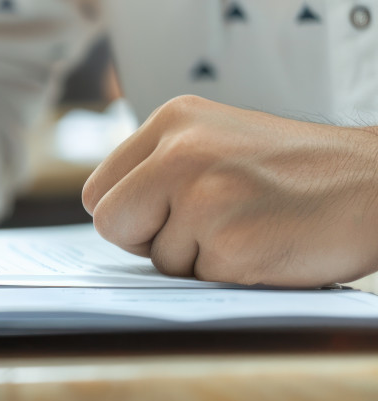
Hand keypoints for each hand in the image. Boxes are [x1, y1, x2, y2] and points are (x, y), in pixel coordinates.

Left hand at [83, 95, 377, 285]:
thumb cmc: (301, 173)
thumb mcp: (221, 140)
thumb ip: (162, 167)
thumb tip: (109, 216)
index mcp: (174, 120)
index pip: (100, 190)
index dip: (128, 215)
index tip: (164, 216)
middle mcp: (181, 151)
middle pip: (111, 222)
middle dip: (147, 240)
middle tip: (205, 229)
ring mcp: (204, 195)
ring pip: (157, 258)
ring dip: (198, 258)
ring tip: (251, 227)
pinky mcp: (230, 241)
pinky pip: (200, 280)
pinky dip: (231, 273)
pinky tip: (268, 245)